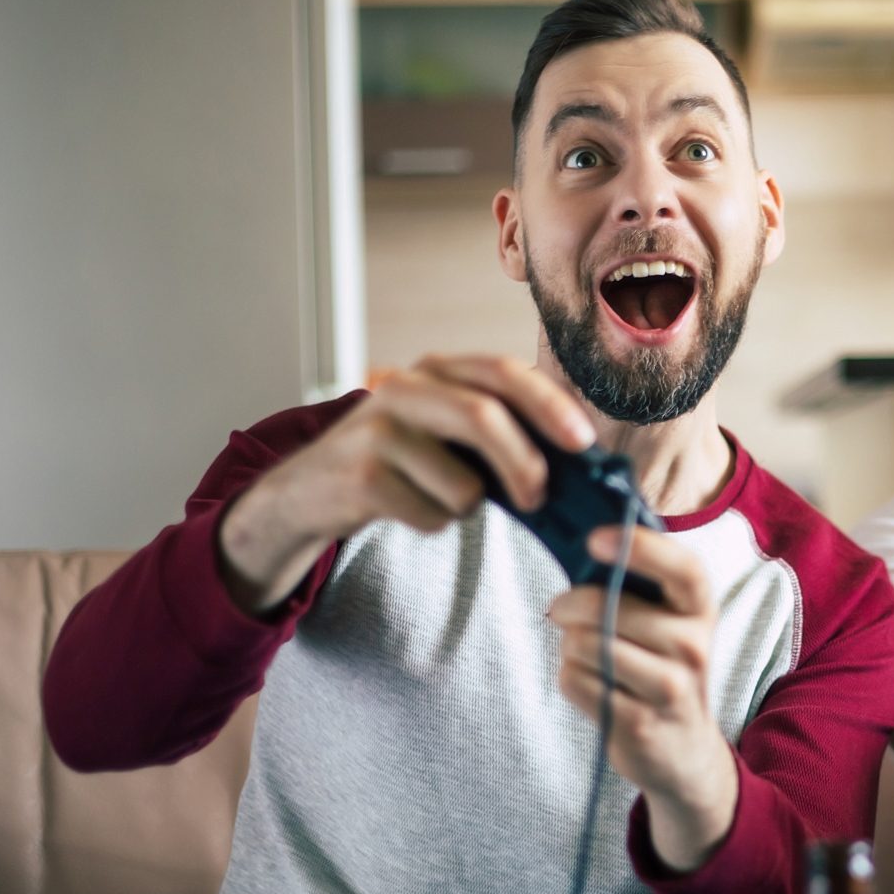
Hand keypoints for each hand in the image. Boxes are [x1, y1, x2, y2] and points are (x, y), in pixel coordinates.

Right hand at [217, 354, 595, 613]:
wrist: (310, 490)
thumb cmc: (401, 461)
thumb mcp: (447, 430)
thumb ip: (502, 430)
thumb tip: (578, 458)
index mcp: (437, 369)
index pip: (503, 372)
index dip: (549, 404)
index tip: (583, 442)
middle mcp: (406, 389)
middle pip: (484, 418)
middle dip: (525, 466)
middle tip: (541, 500)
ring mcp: (377, 430)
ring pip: (464, 484)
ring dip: (468, 507)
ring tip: (438, 498)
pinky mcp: (360, 476)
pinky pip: (432, 515)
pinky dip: (435, 523)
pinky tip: (407, 510)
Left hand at [548, 525, 735, 872]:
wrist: (683, 750)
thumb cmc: (662, 668)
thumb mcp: (667, 623)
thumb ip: (636, 584)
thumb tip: (581, 541)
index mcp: (700, 608)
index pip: (682, 568)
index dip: (640, 548)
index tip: (596, 539)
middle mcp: (693, 646)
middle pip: (607, 608)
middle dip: (569, 605)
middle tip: (561, 609)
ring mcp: (669, 688)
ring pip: (585, 645)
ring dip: (569, 646)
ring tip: (584, 653)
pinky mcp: (638, 723)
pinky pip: (575, 682)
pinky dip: (569, 678)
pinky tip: (590, 684)